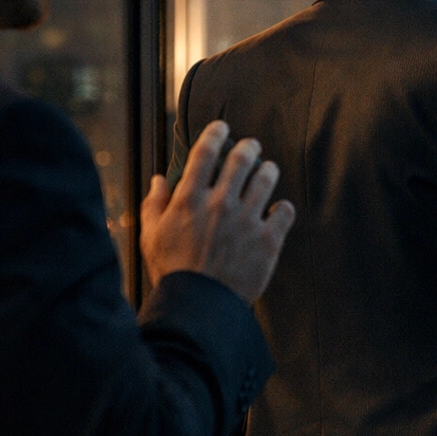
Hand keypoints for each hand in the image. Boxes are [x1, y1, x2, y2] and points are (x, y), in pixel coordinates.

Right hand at [140, 121, 296, 302]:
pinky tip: (277, 210)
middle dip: (249, 146)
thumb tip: (159, 179)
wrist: (199, 307)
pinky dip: (283, 207)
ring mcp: (247, 220)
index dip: (216, 133)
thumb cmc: (172, 272)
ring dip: (268, 171)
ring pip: (267, 178)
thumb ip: (154, 204)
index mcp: (190, 199)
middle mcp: (220, 203)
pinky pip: (285, 211)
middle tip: (251, 147)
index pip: (206, 151)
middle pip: (242, 158)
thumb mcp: (151, 236)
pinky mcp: (268, 240)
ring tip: (268, 172)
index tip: (222, 127)